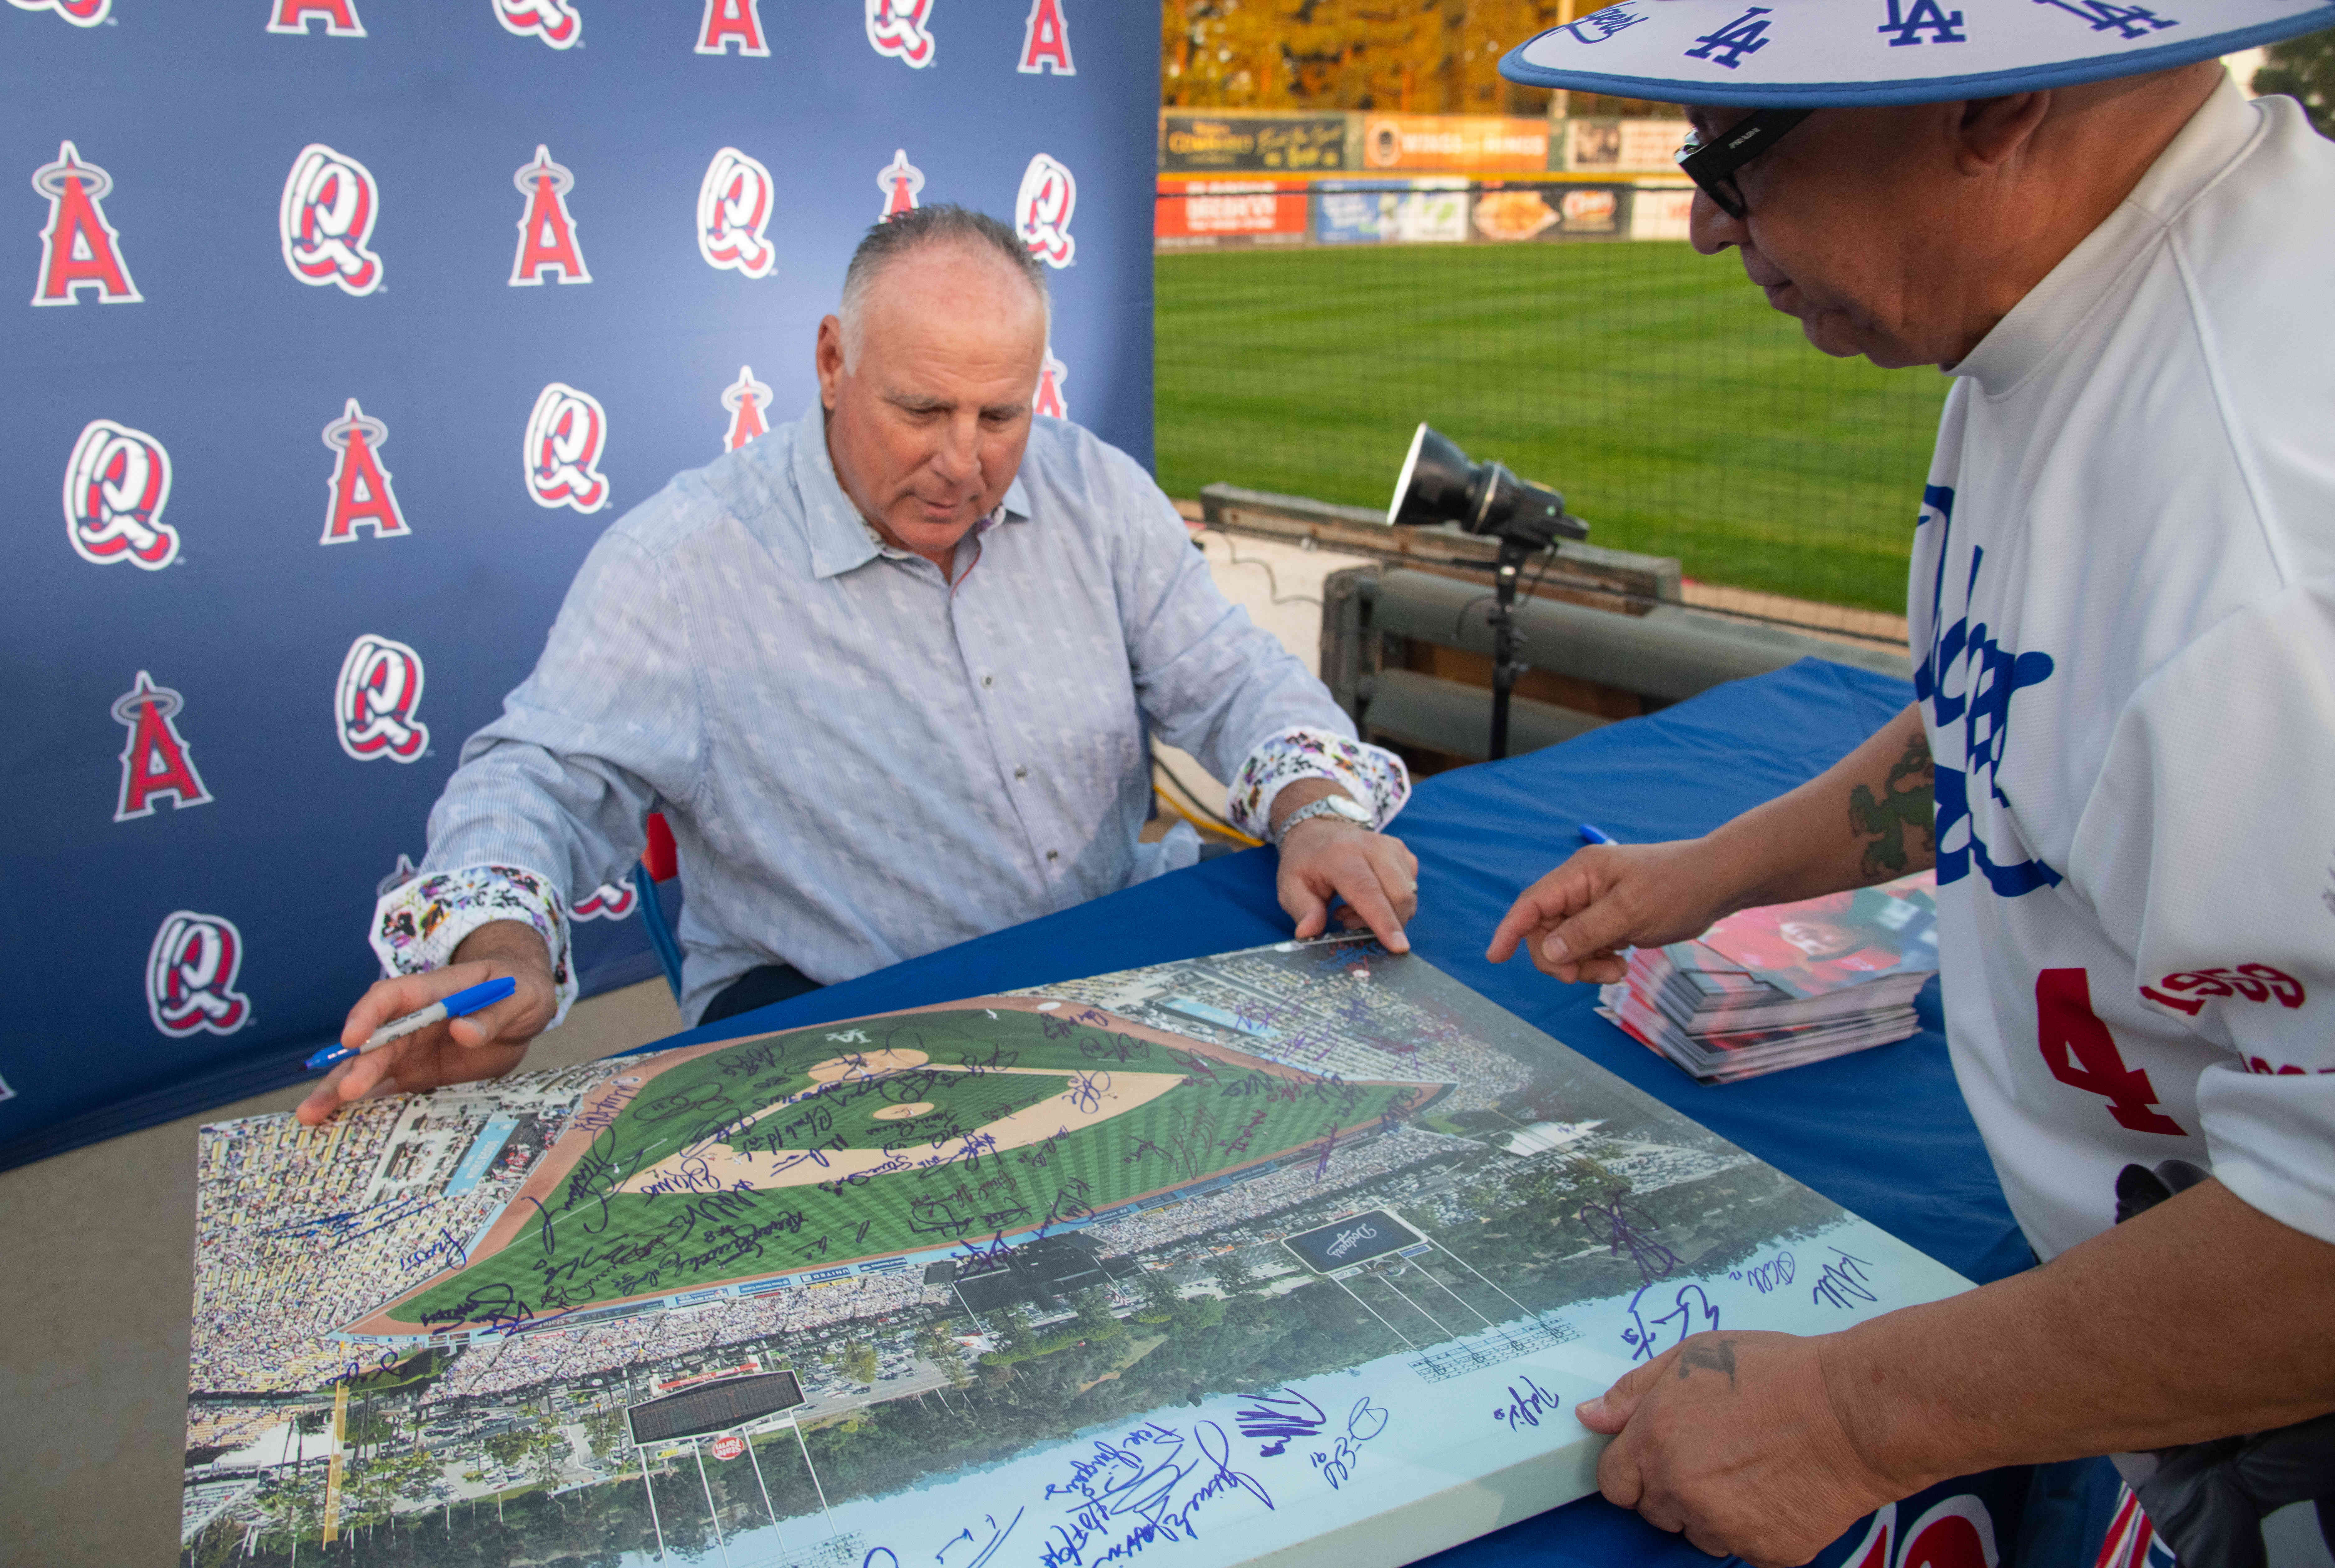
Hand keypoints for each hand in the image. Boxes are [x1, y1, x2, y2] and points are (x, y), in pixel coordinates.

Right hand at [297, 920, 559, 1125]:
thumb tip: (463, 1031)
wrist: (522, 1007)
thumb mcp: (520, 996)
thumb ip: (493, 1013)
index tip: (353, 1038)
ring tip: (311, 1117)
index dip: (369, 1015)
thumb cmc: (518, 990)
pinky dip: (366, 1108)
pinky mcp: (417, 1074)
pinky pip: (387, 1091)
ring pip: (368, 1069)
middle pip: (374, 1042)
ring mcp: (410, 1049)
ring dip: (340, 1091)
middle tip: (340, 1094)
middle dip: (353, 1066)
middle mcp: (412, 1021)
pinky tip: (341, 1128)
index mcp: (432, 991)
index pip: (391, 997)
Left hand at [1276, 821, 1418, 953]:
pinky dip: (1393, 903)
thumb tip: (1307, 933)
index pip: (1368, 891)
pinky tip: (1370, 898)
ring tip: (1352, 908)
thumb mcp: (1290, 886)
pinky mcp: (1403, 853)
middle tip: (1348, 923)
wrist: (1318, 829)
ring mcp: (1392, 848)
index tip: (1398, 947)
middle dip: (1385, 925)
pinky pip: (1410, 889)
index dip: (1384, 922)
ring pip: (1407, 895)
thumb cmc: (1305, 862)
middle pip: (1398, 896)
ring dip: (1387, 915)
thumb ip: (1302, 910)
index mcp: (1342, 855)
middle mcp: (1372, 847)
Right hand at [1485, 840, 1739, 983]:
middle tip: (1587, 976)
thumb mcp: (1630, 912)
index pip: (1532, 903)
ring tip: (1616, 971)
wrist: (1717, 884)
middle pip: (1546, 930)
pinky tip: (1621, 964)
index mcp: (1580, 874)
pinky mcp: (1610, 920)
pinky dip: (1598, 962)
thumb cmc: (1676, 888)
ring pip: (1567, 944)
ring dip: (1584, 964)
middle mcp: (1582, 888)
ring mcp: (1596, 905)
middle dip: (1560, 958)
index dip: (1510, 930)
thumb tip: (1547, 952)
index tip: (1495, 957)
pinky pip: (1588, 947)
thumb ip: (1586, 932)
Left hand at [1577, 1330, 1903, 1565]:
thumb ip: (1633, 1391)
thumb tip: (1590, 1417)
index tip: (1662, 1458)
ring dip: (1715, 1514)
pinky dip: (1757, 1529)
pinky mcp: (1764, 1551)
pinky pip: (1744, 1549)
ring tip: (1755, 1471)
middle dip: (1675, 1490)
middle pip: (1654, 1511)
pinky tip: (1780, 1492)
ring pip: (1698, 1534)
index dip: (1635, 1470)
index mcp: (1654, 1441)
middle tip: (1720, 1456)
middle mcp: (1679, 1489)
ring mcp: (1722, 1526)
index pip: (1614, 1482)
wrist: (1852, 1412)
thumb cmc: (1776, 1373)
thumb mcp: (1692, 1356)